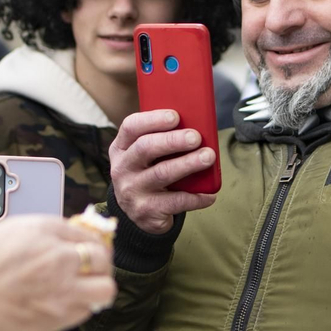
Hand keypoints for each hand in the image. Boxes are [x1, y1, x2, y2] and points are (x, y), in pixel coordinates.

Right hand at [0, 216, 115, 330]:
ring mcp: (61, 288)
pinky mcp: (58, 318)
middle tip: (88, 269)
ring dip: (96, 287)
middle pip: (101, 256)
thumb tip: (54, 246)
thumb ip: (30, 239)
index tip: (86, 248)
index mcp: (37, 229)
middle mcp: (56, 255)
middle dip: (97, 262)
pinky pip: (87, 312)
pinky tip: (64, 307)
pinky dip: (81, 309)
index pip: (81, 230)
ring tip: (82, 291)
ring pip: (105, 287)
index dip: (85, 241)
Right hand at [110, 110, 216, 233]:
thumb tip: (197, 128)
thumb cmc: (149, 174)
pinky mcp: (145, 211)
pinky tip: (210, 194)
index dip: (153, 120)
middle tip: (195, 137)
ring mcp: (131, 191)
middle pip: (145, 148)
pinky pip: (175, 201)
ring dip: (188, 163)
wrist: (140, 214)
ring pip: (161, 173)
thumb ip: (162, 141)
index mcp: (121, 148)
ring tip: (208, 157)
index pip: (131, 127)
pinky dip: (196, 197)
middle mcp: (122, 168)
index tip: (175, 116)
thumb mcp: (147, 157)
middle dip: (173, 140)